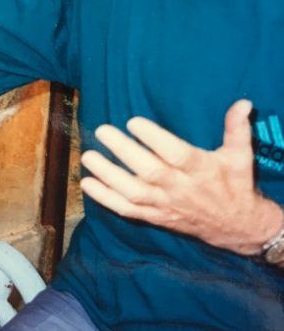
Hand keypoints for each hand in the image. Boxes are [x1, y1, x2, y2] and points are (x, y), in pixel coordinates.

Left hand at [80, 99, 282, 254]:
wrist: (238, 228)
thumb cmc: (235, 184)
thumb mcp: (240, 156)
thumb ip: (236, 128)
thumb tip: (243, 102)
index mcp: (200, 169)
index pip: (175, 154)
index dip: (154, 138)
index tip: (133, 121)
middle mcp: (180, 188)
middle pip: (149, 171)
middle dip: (123, 151)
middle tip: (102, 130)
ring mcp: (165, 204)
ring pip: (133, 193)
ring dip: (108, 176)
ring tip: (88, 156)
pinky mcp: (155, 216)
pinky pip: (127, 210)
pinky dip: (106, 199)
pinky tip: (86, 183)